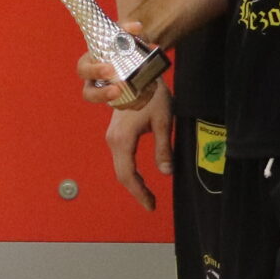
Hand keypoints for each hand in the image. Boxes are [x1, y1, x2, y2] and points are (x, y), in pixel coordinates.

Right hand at [77, 21, 155, 108]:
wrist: (135, 56)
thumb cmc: (120, 44)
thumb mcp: (122, 34)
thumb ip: (127, 29)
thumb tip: (136, 27)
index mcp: (89, 63)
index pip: (83, 69)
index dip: (94, 71)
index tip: (109, 69)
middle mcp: (94, 82)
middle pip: (89, 93)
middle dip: (102, 94)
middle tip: (117, 89)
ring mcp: (107, 94)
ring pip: (110, 105)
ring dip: (122, 102)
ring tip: (137, 96)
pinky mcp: (120, 102)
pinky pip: (126, 106)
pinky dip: (137, 102)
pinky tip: (146, 94)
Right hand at [105, 79, 173, 210]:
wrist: (134, 72)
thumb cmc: (150, 93)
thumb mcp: (163, 120)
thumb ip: (164, 148)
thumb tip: (167, 172)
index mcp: (122, 139)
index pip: (128, 175)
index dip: (139, 193)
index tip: (151, 206)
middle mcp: (113, 140)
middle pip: (122, 174)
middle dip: (136, 191)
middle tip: (151, 203)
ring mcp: (112, 136)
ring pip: (120, 166)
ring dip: (133, 181)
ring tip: (147, 193)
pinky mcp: (115, 132)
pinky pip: (120, 158)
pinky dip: (130, 170)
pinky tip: (140, 176)